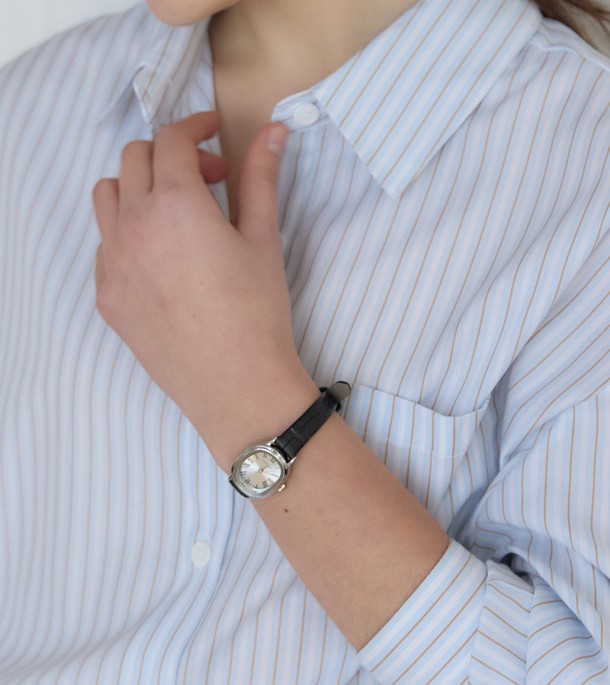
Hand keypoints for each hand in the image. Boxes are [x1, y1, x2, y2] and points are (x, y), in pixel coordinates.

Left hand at [92, 111, 315, 466]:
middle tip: (207, 179)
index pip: (171, 139)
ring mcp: (113, 263)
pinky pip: (104, 246)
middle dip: (170, 154)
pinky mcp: (108, 297)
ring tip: (174, 212)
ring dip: (137, 187)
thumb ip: (260, 178)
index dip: (195, 127)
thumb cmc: (256, 314)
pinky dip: (126, 233)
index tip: (214, 134)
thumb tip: (274, 132)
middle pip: (134, 159)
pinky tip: (160, 257)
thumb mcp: (263, 239)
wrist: (235, 384)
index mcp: (176, 203)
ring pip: (107, 197)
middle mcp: (134, 226)